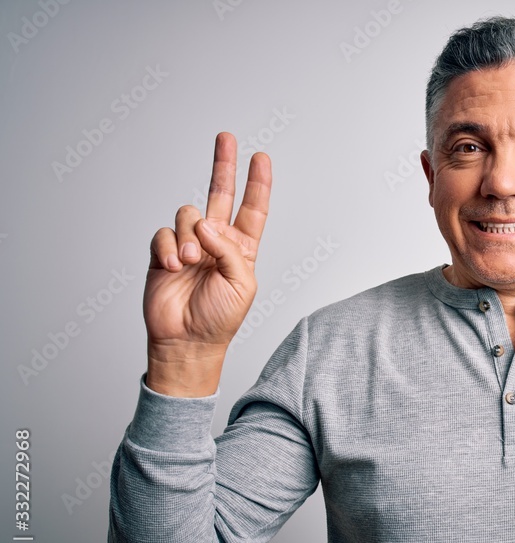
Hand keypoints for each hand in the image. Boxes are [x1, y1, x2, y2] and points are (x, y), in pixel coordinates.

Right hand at [143, 133, 271, 395]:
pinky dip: (168, 247)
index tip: (260, 158)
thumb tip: (205, 222)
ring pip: (188, 214)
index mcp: (242, 248)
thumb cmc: (220, 318)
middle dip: (223, 166)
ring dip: (190, 236)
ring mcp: (189, 245)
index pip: (252, 209)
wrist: (188, 341)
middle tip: (226, 138)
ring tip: (190, 262)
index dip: (257, 184)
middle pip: (220, 195)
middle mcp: (216, 241)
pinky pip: (164, 233)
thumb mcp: (242, 284)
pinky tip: (173, 265)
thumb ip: (229, 250)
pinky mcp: (162, 253)